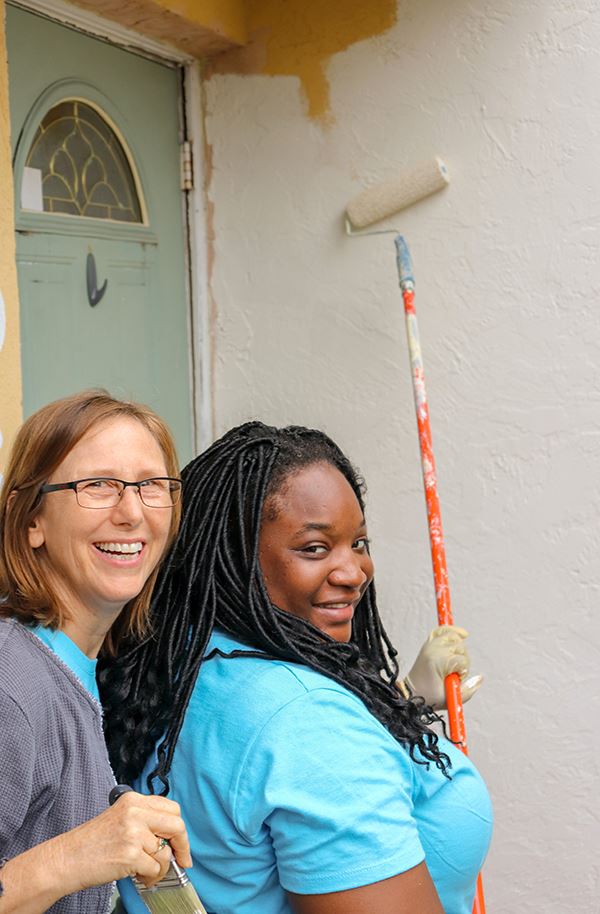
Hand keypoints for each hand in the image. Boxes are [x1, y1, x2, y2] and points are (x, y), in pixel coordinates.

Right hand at [53, 790, 191, 894]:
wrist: (67, 858)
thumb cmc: (91, 843)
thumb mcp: (120, 818)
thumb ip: (144, 820)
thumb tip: (171, 836)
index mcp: (133, 800)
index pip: (171, 808)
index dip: (179, 828)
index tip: (180, 842)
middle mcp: (135, 812)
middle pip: (176, 825)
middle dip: (182, 846)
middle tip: (180, 860)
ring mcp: (133, 833)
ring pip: (165, 852)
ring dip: (160, 867)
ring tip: (146, 872)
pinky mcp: (130, 854)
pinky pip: (154, 868)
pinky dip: (150, 877)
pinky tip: (139, 877)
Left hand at [402, 625, 482, 709]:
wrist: (411, 694)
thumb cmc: (429, 697)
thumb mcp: (450, 699)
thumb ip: (468, 690)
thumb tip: (481, 678)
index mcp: (438, 660)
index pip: (462, 659)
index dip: (463, 671)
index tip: (455, 679)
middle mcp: (434, 649)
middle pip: (461, 647)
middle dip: (462, 660)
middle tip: (454, 673)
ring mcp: (430, 644)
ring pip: (455, 637)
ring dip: (459, 649)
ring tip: (453, 662)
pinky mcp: (429, 643)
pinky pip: (443, 630)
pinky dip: (452, 631)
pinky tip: (462, 634)